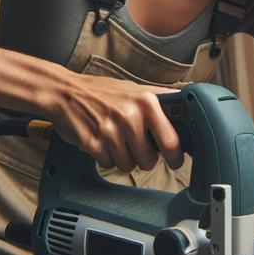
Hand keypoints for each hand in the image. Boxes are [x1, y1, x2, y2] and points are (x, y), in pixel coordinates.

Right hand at [47, 73, 183, 173]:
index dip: (175, 156)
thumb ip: (161, 99)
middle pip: (149, 159)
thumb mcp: (135, 89)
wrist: (64, 91)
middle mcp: (130, 116)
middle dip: (145, 159)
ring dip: (124, 158)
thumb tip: (189, 102)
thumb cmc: (102, 92)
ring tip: (116, 141)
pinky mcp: (93, 144)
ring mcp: (110, 131)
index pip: (171, 140)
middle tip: (138, 148)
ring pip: (128, 165)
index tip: (175, 160)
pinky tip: (102, 142)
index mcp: (146, 102)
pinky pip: (109, 164)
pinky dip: (106, 158)